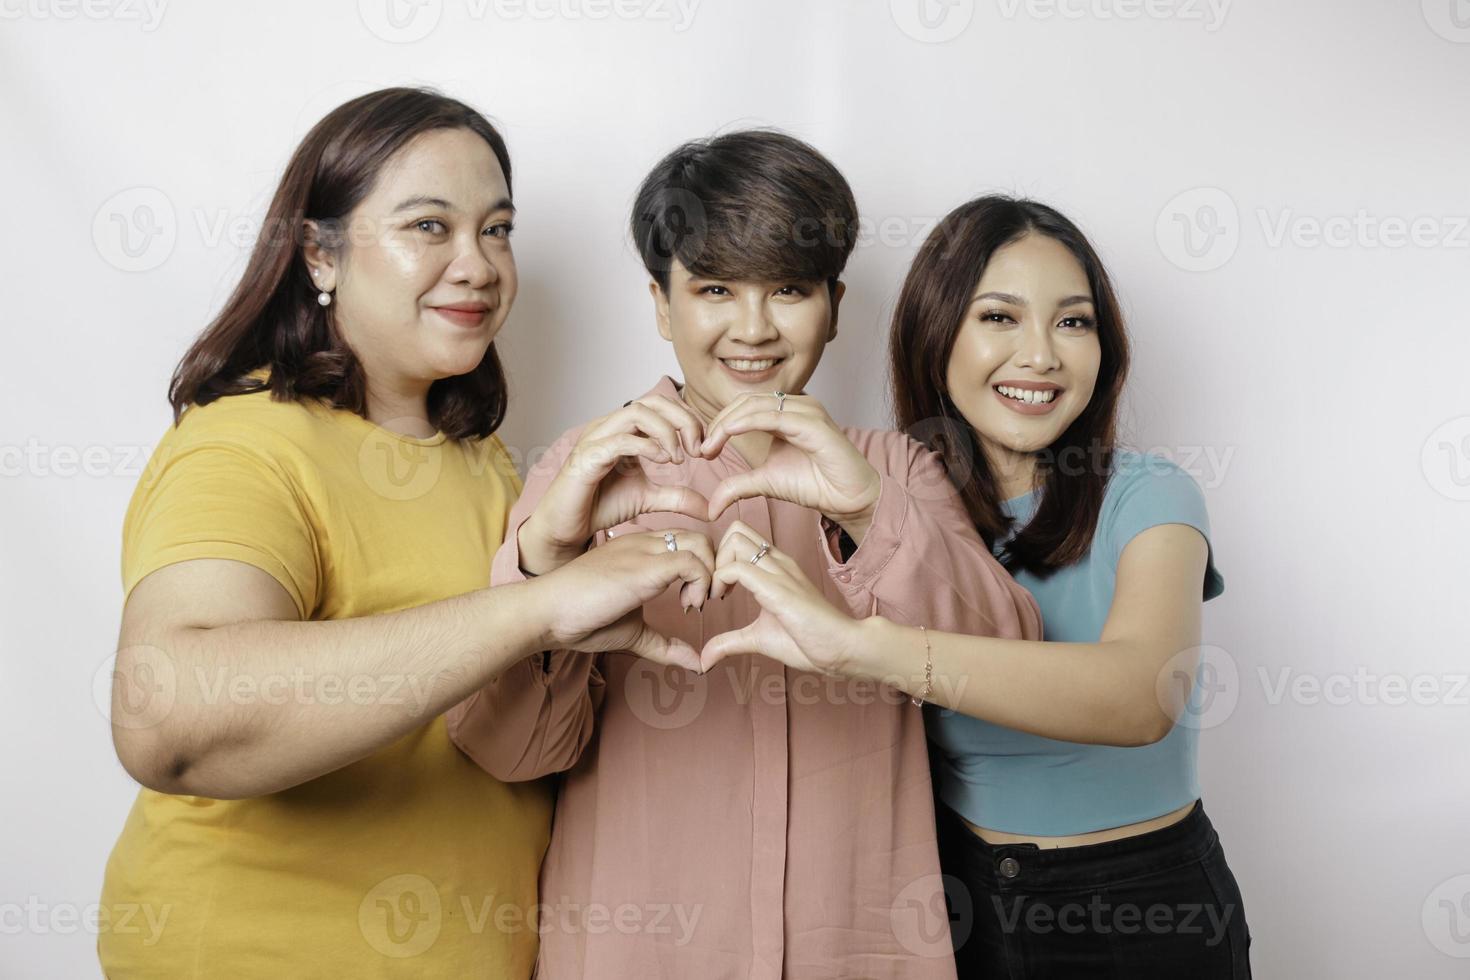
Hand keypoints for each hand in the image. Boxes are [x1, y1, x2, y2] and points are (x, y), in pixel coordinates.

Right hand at [520, 395, 710, 573]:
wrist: (567, 528)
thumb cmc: (598, 507)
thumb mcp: (648, 499)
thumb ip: (677, 497)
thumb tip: (710, 508)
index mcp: (625, 430)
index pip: (662, 406)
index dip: (689, 420)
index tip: (704, 449)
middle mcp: (609, 427)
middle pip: (653, 401)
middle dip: (684, 420)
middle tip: (698, 449)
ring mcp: (597, 439)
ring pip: (637, 412)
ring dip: (667, 432)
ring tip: (678, 458)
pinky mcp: (587, 457)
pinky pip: (620, 439)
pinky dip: (647, 446)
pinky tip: (663, 462)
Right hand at [537, 529, 715, 670]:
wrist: (546, 612)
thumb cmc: (581, 619)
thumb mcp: (633, 633)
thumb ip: (665, 645)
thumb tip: (696, 663)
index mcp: (639, 549)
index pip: (687, 541)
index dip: (703, 568)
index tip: (696, 601)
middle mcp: (644, 543)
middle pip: (700, 537)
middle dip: (715, 569)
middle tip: (703, 602)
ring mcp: (644, 552)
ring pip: (700, 543)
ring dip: (710, 576)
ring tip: (694, 605)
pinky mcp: (644, 568)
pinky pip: (690, 562)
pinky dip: (701, 583)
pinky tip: (687, 606)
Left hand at [700, 393, 880, 539]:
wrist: (848, 498)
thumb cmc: (816, 485)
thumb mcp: (765, 483)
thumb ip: (737, 486)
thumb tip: (710, 506)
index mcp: (785, 414)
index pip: (744, 407)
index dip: (719, 423)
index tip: (704, 449)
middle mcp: (796, 406)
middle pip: (746, 402)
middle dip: (719, 422)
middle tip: (704, 447)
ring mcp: (806, 411)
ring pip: (756, 405)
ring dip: (728, 422)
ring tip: (712, 445)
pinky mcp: (814, 422)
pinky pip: (774, 415)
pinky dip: (748, 422)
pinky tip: (729, 434)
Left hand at [700, 521, 864, 674]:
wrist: (844, 648)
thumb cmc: (810, 641)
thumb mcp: (758, 639)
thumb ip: (730, 642)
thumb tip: (704, 660)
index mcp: (775, 567)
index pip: (740, 539)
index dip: (718, 560)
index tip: (714, 592)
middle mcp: (778, 562)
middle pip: (735, 530)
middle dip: (714, 555)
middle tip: (712, 588)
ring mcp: (779, 572)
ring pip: (735, 540)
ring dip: (716, 564)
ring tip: (717, 594)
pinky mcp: (779, 589)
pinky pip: (739, 568)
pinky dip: (720, 580)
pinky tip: (722, 600)